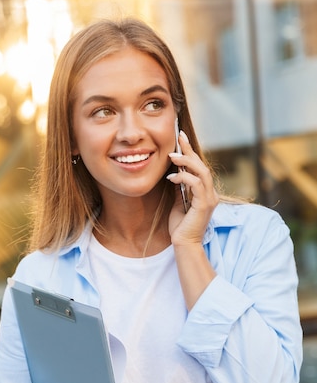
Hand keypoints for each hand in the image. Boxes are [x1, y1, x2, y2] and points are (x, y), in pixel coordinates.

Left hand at [167, 131, 218, 246]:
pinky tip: (172, 177)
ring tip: (171, 156)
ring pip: (202, 172)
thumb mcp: (179, 203)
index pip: (199, 168)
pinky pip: (196, 184)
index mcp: (206, 193)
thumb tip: (176, 174)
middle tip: (178, 137)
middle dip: (190, 150)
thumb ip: (181, 189)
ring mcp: (210, 199)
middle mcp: (211, 194)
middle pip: (202, 166)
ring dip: (186, 161)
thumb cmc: (180, 227)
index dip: (191, 152)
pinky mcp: (204, 205)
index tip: (181, 137)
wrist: (184, 244)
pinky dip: (184, 177)